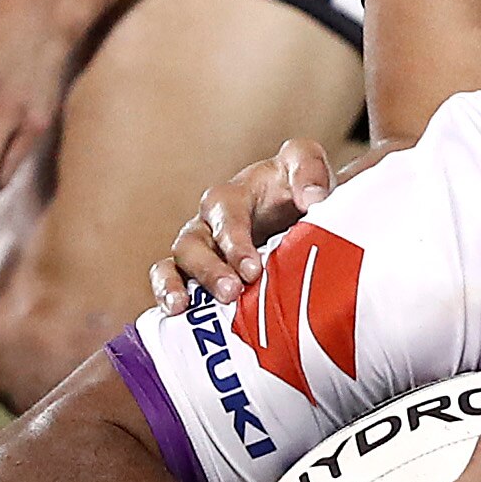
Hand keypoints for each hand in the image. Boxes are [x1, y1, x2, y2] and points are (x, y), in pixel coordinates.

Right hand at [149, 137, 336, 312]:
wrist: (301, 212)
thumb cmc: (296, 188)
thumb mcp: (305, 164)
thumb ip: (308, 171)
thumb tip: (313, 199)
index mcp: (234, 197)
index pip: (225, 212)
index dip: (234, 240)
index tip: (252, 270)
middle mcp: (208, 224)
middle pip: (193, 243)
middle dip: (208, 270)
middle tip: (230, 293)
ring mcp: (199, 253)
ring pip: (172, 265)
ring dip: (174, 285)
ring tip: (182, 307)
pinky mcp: (196, 277)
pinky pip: (169, 286)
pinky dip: (166, 298)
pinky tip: (174, 317)